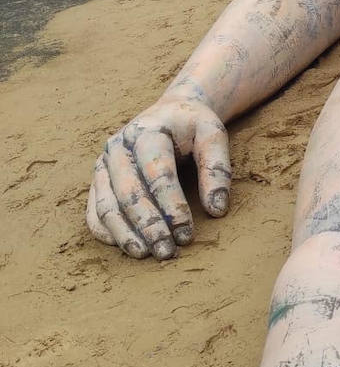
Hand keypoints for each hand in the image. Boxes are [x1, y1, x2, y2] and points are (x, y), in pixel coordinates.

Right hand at [86, 97, 230, 258]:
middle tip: (167, 252)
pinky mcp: (98, 179)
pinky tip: (126, 246)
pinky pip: (94, 210)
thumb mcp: (213, 134)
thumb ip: (217, 169)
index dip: (172, 207)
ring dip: (125, 233)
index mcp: (147, 132)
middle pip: (129, 193)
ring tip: (145, 254)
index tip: (186, 235)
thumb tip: (217, 210)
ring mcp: (103, 163)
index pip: (158, 173)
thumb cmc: (192, 127)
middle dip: (148, 225)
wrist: (168, 112)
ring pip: (107, 205)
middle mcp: (118, 147)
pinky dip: (107, 230)